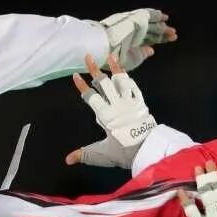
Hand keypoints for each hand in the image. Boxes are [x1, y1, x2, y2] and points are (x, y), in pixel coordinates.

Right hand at [65, 53, 157, 168]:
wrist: (149, 151)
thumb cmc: (125, 152)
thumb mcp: (102, 154)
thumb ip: (85, 154)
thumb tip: (68, 159)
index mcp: (106, 116)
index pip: (91, 97)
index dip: (82, 86)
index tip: (75, 76)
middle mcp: (117, 105)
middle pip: (104, 83)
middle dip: (95, 70)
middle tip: (88, 57)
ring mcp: (130, 102)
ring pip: (121, 81)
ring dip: (115, 68)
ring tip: (110, 56)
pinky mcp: (141, 103)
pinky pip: (134, 87)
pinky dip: (128, 78)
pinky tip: (124, 73)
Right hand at [99, 8, 176, 70]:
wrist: (107, 48)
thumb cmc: (115, 58)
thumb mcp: (132, 60)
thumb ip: (142, 55)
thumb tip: (151, 50)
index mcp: (131, 43)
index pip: (148, 39)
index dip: (159, 39)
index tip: (169, 39)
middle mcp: (133, 33)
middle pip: (151, 31)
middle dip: (162, 32)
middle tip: (173, 33)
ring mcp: (134, 25)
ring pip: (151, 24)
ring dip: (160, 24)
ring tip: (169, 25)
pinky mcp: (134, 18)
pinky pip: (147, 14)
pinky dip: (154, 15)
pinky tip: (162, 16)